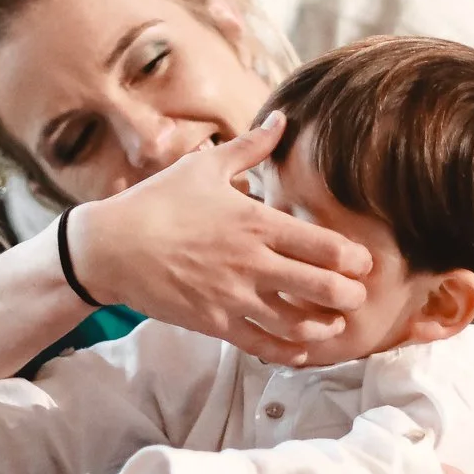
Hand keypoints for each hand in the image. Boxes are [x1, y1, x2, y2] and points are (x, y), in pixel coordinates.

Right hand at [69, 110, 373, 365]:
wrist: (110, 247)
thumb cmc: (157, 202)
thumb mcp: (204, 167)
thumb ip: (251, 148)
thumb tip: (283, 120)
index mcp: (254, 221)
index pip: (321, 244)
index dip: (351, 257)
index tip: (363, 262)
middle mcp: (250, 262)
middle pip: (318, 286)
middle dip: (348, 294)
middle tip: (359, 296)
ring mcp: (232, 296)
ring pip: (295, 322)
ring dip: (323, 327)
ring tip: (336, 325)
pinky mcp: (213, 323)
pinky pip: (260, 344)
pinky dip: (286, 352)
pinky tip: (301, 352)